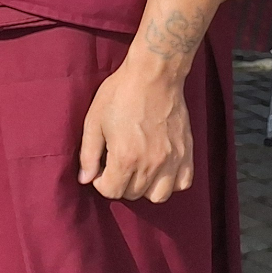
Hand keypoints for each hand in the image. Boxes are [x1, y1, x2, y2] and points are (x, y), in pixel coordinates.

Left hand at [79, 67, 192, 200]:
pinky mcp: (187, 154)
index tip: (100, 168)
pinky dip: (170, 182)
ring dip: (144, 187)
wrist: (154, 76)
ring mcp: (173, 160)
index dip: (100, 182)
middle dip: (119, 183)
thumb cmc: (119, 95)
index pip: (112, 192)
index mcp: (126, 157)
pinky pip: (182, 183)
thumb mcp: (93, 121)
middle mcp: (152, 164)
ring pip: (159, 196)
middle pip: (133, 194)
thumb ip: (88, 154)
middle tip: (115, 164)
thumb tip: (84, 179)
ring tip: (137, 168)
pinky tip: (159, 167)